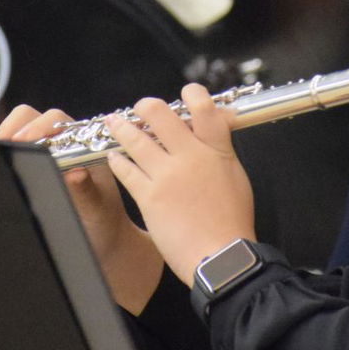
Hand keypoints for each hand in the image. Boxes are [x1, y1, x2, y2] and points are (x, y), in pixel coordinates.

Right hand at [0, 103, 162, 311]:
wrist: (105, 241)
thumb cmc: (105, 223)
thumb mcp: (98, 209)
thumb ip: (87, 190)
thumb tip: (75, 172)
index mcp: (83, 144)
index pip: (55, 120)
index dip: (36, 126)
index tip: (21, 141)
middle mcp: (64, 143)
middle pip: (32, 117)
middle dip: (13, 127)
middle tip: (0, 145)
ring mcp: (47, 153)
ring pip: (20, 129)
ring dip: (5, 135)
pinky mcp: (34, 166)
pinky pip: (16, 150)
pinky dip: (3, 150)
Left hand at [101, 84, 255, 288]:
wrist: (221, 256)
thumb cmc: (232, 223)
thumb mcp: (235, 177)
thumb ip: (220, 152)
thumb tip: (211, 133)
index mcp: (216, 150)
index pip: (204, 108)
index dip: (192, 93)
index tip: (184, 93)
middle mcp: (190, 156)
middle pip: (161, 115)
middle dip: (146, 107)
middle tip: (140, 108)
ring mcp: (167, 175)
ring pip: (136, 139)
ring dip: (121, 127)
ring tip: (113, 122)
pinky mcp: (149, 196)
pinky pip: (126, 170)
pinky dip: (117, 160)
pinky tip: (113, 156)